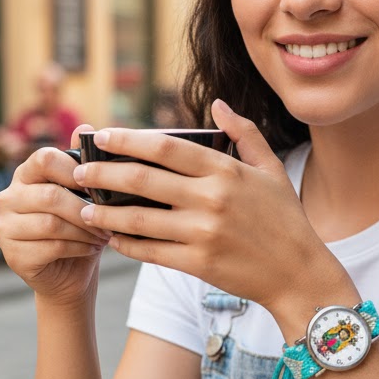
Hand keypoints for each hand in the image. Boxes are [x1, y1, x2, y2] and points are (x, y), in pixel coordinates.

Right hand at [0, 124, 110, 305]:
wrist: (71, 274)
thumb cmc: (80, 228)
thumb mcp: (84, 194)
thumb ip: (82, 163)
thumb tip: (85, 127)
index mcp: (24, 176)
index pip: (43, 159)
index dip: (73, 169)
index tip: (98, 185)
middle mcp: (6, 198)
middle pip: (50, 195)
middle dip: (86, 209)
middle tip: (110, 219)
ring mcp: (4, 227)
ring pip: (51, 224)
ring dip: (85, 230)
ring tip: (104, 234)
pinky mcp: (12, 255)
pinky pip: (51, 247)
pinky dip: (79, 247)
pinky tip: (91, 248)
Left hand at [73, 101, 352, 328]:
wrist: (299, 274)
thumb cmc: (286, 219)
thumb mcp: (272, 169)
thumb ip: (244, 133)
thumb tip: (217, 104)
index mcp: (226, 171)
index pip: (165, 148)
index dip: (127, 140)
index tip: (101, 137)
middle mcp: (211, 199)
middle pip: (141, 181)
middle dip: (102, 174)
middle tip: (78, 173)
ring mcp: (203, 233)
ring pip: (138, 220)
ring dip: (105, 214)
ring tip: (84, 210)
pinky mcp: (198, 263)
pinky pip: (150, 252)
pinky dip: (126, 245)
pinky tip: (112, 239)